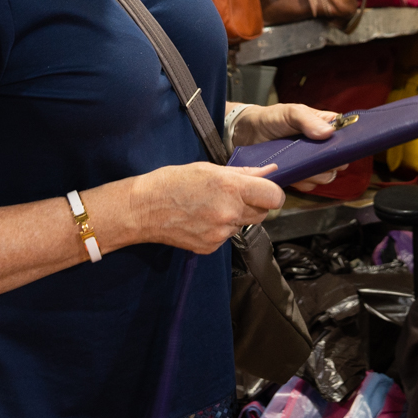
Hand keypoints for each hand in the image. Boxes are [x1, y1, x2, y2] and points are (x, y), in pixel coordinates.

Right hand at [126, 162, 284, 253]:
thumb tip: (270, 171)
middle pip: (263, 213)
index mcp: (231, 189)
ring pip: (244, 225)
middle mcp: (230, 213)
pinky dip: (220, 229)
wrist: (143, 209)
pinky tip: (202, 219)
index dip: (272, 193)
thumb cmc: (172, 182)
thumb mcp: (209, 169)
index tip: (264, 191)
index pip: (274, 197)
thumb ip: (244, 173)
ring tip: (211, 206)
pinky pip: (227, 237)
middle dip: (254, 204)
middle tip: (233, 196)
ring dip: (236, 217)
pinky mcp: (211, 247)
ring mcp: (220, 233)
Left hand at [232, 102, 347, 191]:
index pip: (347, 137)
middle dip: (329, 163)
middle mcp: (322, 147)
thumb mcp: (291, 112)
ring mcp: (310, 163)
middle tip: (314, 157)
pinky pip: (309, 185)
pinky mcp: (299, 176)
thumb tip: (327, 134)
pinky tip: (291, 172)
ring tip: (298, 163)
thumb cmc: (272, 118)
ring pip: (326, 176)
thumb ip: (308, 120)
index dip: (346, 144)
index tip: (338, 148)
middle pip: (339, 162)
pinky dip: (301, 182)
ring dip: (314, 174)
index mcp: (325, 126)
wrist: (248, 133)